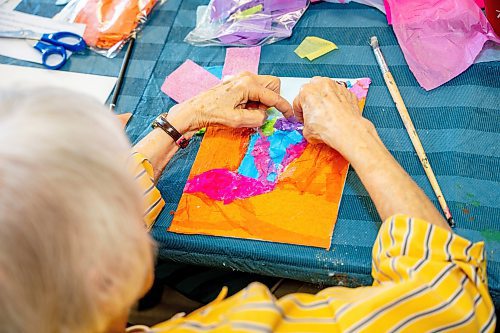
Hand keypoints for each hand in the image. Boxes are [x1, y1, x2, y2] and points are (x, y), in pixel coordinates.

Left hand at [166, 72, 292, 133]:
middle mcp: (247, 77)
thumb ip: (257, 118)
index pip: (273, 96)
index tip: (289, 116)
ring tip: (246, 111)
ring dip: (261, 101)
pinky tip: (242, 108)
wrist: (195, 110)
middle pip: (273, 85)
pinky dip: (254, 99)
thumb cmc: (213, 114)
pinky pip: (255, 89)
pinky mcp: (237, 82)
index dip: (283, 107)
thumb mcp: (237, 120)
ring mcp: (241, 78)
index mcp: (248, 84)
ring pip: (264, 87)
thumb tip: (264, 116)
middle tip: (259, 112)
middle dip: (271, 100)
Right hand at [293, 77, 373, 154]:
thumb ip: (306, 124)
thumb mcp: (306, 131)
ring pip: (327, 90)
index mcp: (306, 92)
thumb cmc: (327, 127)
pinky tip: (338, 114)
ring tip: (327, 113)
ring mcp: (336, 87)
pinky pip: (340, 96)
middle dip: (312, 100)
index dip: (299, 112)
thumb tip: (310, 127)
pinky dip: (338, 102)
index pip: (298, 101)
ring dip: (326, 99)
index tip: (303, 118)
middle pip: (313, 90)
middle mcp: (322, 85)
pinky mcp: (348, 93)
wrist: (347, 130)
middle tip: (314, 113)